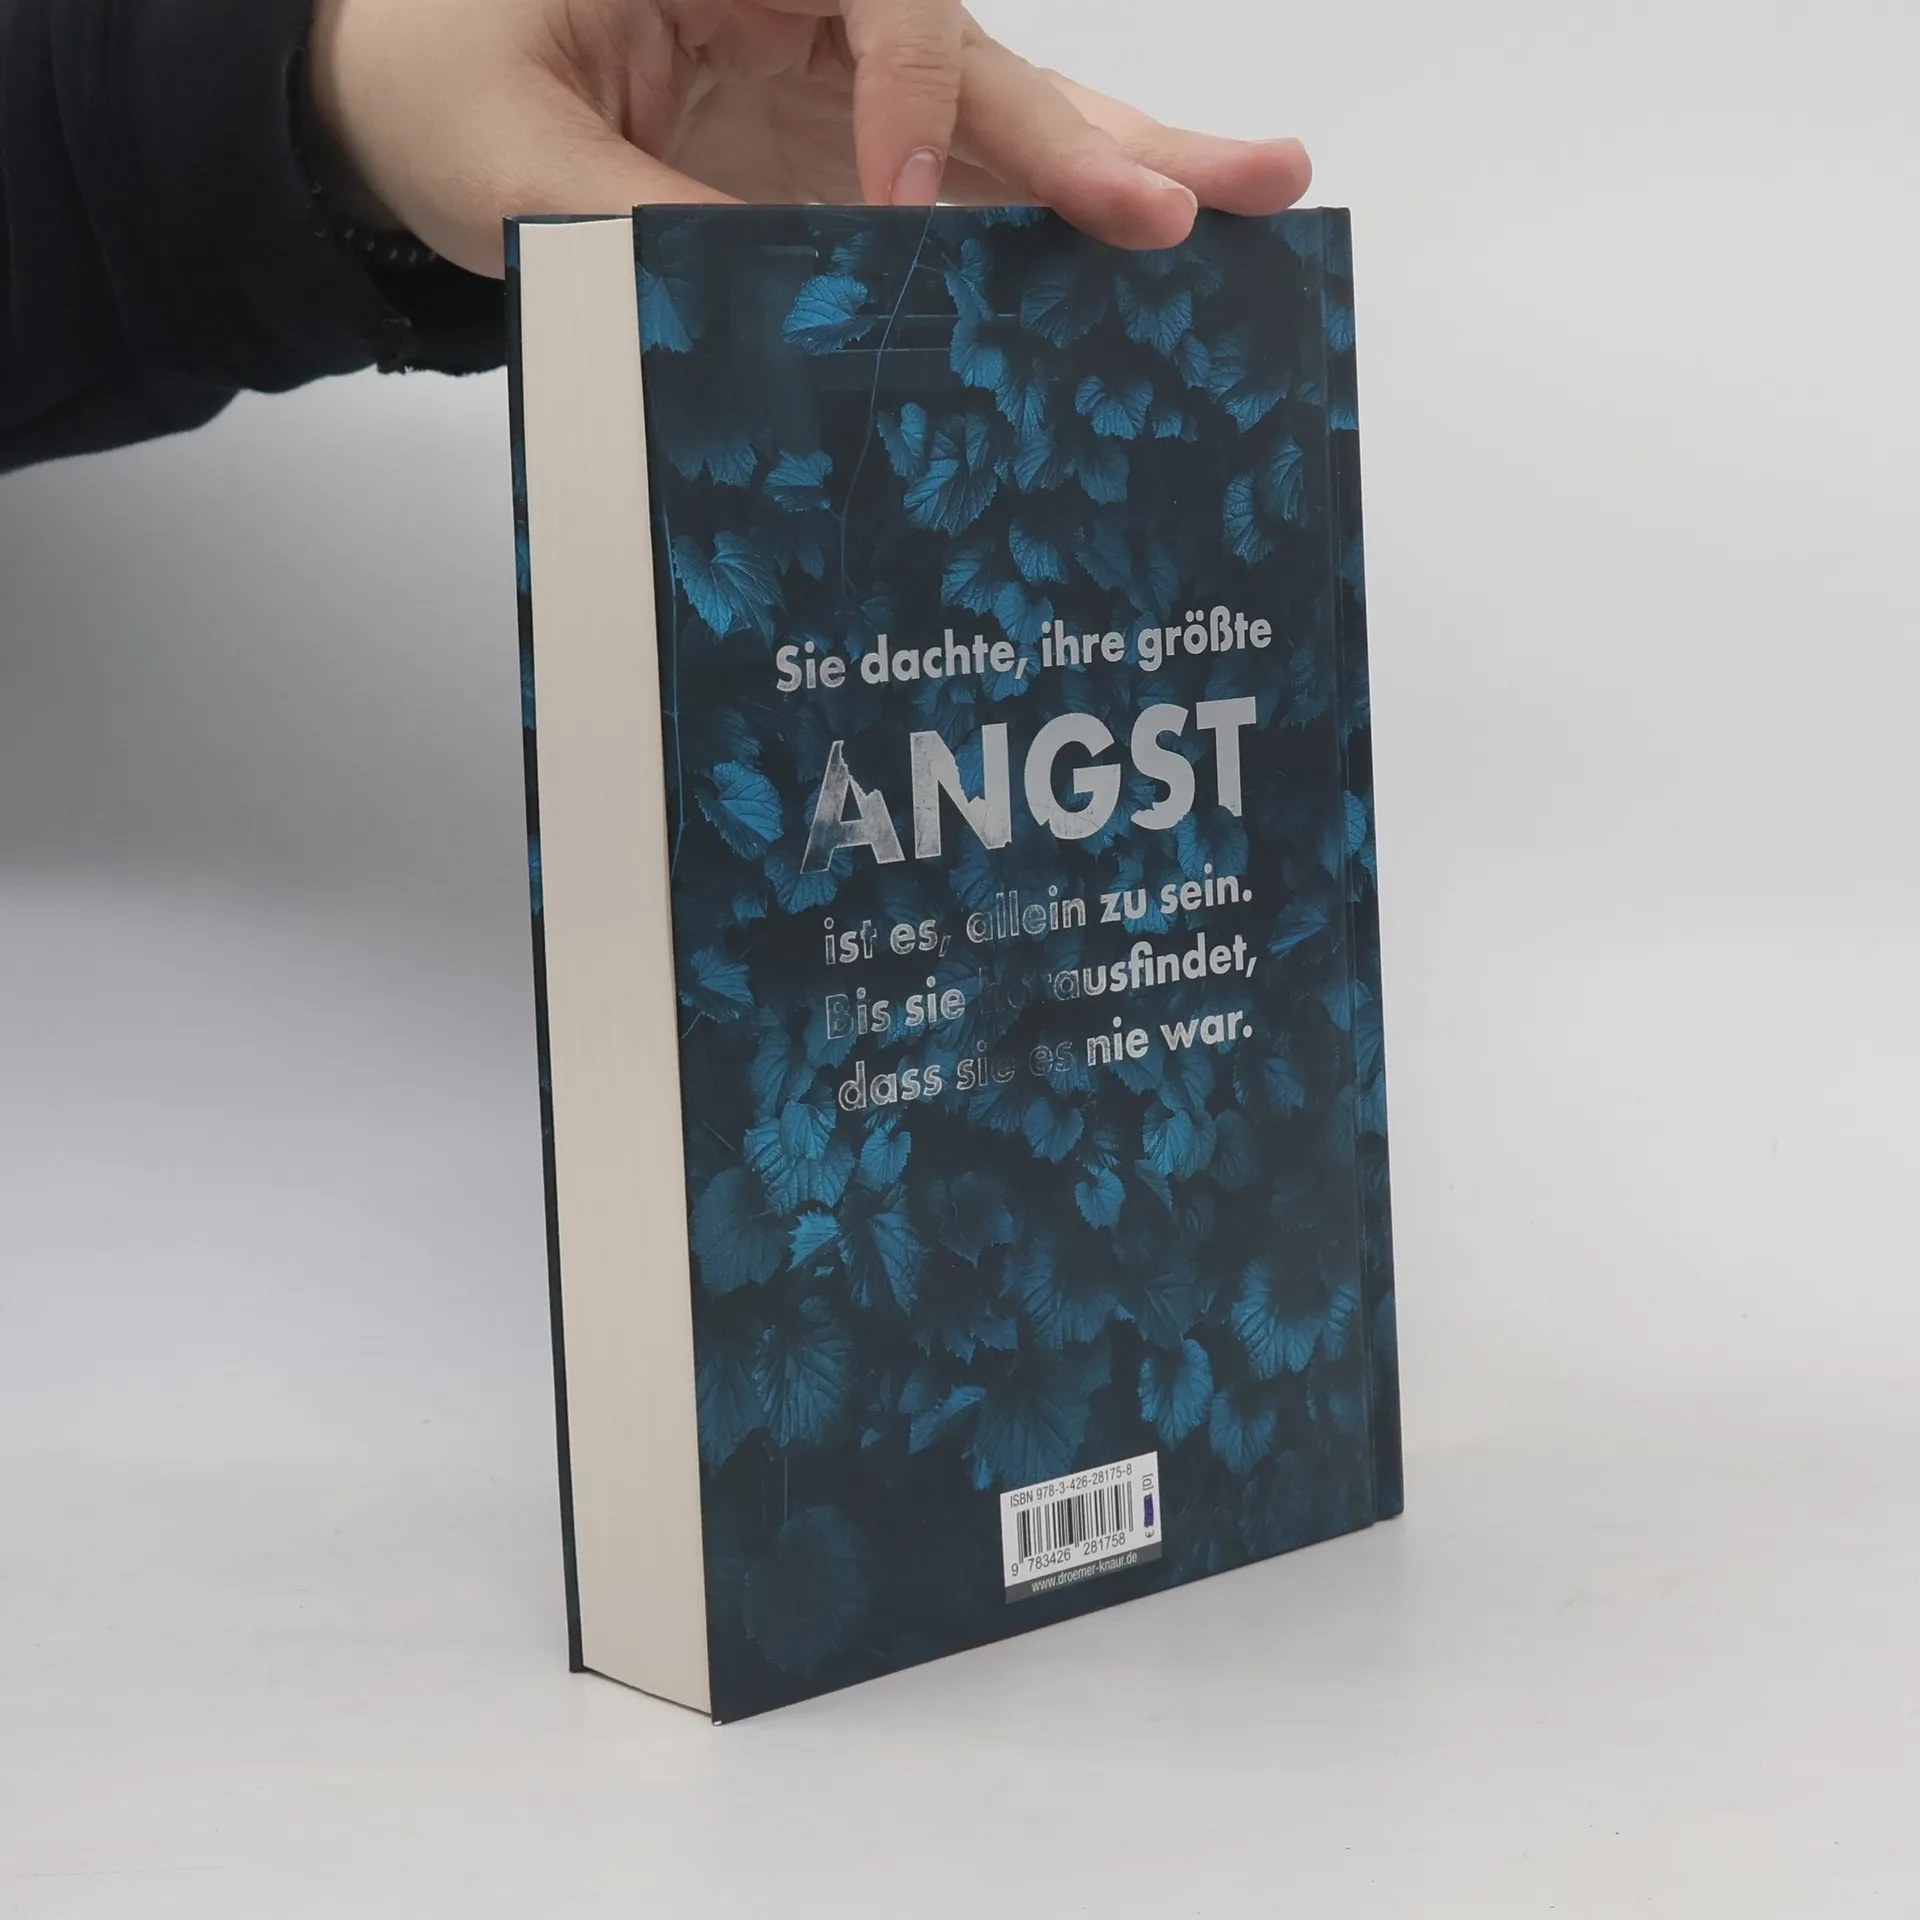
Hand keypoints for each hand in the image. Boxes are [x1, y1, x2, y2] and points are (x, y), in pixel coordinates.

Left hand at [307, 0, 1311, 276]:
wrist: (397, 102)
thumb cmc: (434, 79)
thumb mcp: (513, 156)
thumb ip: (648, 228)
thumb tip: (784, 320)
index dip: (915, 99)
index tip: (911, 211)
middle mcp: (814, 1)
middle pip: (985, 54)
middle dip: (1100, 133)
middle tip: (1227, 189)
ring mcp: (840, 83)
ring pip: (1004, 117)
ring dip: (1122, 169)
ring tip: (1259, 199)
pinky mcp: (843, 157)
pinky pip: (963, 188)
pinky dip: (1046, 231)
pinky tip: (1141, 255)